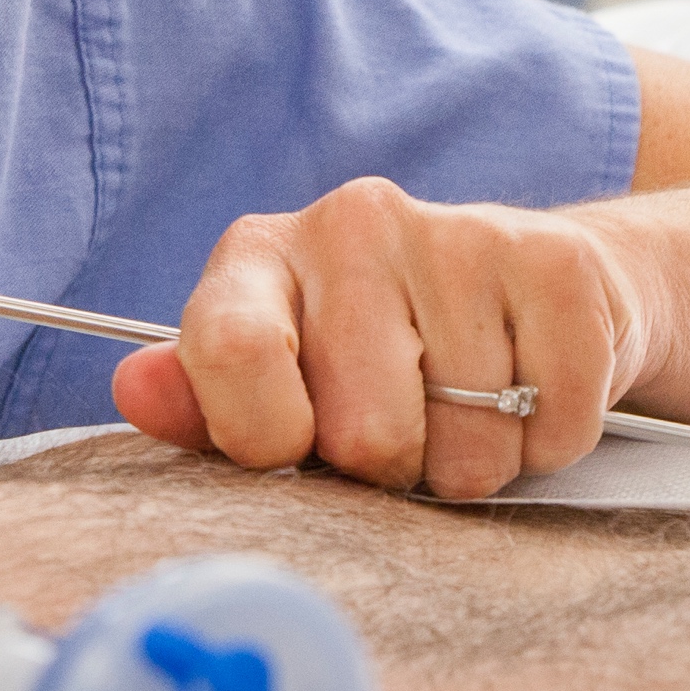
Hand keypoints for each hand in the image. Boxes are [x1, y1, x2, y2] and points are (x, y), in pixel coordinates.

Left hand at [110, 177, 658, 502]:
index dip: (267, 437)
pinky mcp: (553, 262)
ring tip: (472, 410)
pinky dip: (548, 440)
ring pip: (467, 443)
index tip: (300, 449)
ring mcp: (457, 233)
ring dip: (477, 460)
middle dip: (393, 468)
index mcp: (259, 255)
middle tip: (406, 427)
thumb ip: (203, 402)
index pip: (231, 351)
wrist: (530, 288)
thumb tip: (135, 390)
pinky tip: (529, 391)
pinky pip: (551, 420)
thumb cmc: (379, 356)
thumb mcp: (277, 379)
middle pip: (364, 432)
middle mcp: (352, 222)